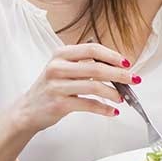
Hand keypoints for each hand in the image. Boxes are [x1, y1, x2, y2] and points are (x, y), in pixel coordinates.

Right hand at [10, 43, 136, 134]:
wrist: (28, 110)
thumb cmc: (50, 88)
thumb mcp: (63, 69)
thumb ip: (85, 64)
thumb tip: (117, 68)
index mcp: (61, 54)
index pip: (92, 49)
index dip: (112, 56)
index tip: (126, 63)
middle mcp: (57, 67)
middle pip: (96, 68)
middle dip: (119, 75)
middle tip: (133, 79)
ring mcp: (57, 86)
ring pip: (94, 87)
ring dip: (113, 93)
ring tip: (123, 98)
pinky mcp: (59, 104)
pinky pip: (88, 105)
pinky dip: (104, 109)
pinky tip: (112, 111)